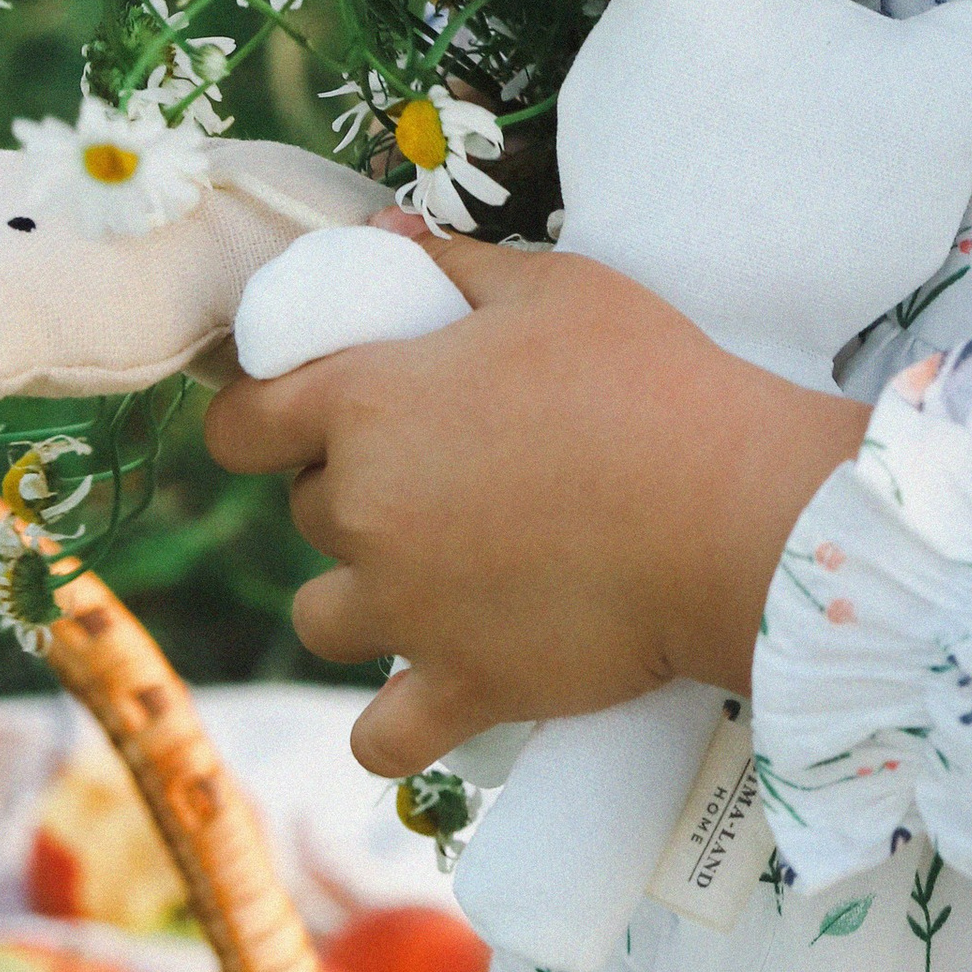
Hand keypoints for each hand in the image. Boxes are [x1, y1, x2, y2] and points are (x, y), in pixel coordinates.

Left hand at [201, 223, 870, 780]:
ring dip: (361, 598)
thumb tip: (387, 236)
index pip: (240, 424)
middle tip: (434, 474)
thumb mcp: (554, 286)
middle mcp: (365, 513)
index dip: (260, 416)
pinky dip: (395, 723)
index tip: (296, 416)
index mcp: (369, 404)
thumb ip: (454, 263)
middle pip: (304, 511)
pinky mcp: (463, 688)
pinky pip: (381, 735)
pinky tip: (425, 695)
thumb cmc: (648, 379)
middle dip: (350, 490)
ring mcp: (407, 612)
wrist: (732, 510)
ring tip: (432, 577)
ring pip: (323, 619)